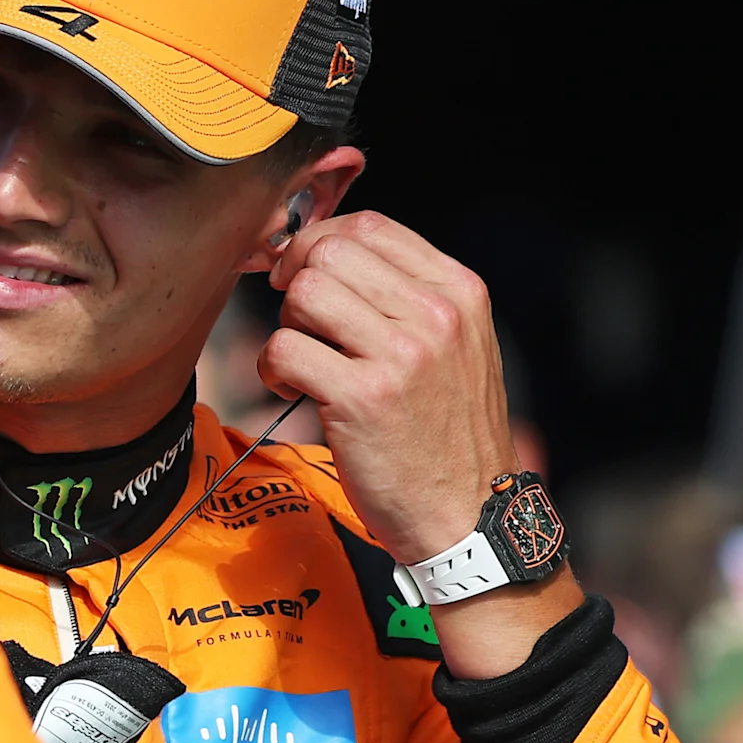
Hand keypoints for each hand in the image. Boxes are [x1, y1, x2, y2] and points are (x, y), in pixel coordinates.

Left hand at [264, 214, 583, 679]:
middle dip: (296, 284)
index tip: (303, 275)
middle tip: (299, 326)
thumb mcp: (457, 348)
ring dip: (285, 327)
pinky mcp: (362, 397)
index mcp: (459, 293)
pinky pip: (284, 348)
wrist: (469, 516)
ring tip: (302, 364)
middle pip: (329, 252)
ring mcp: (401, 354)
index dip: (320, 243)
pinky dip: (273, 369)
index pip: (370, 226)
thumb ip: (408, 297)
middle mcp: (436, 315)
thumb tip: (329, 254)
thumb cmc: (447, 434)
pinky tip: (295, 393)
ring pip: (303, 293)